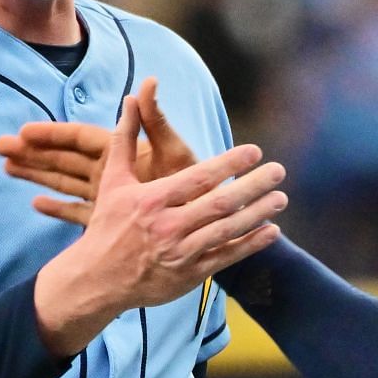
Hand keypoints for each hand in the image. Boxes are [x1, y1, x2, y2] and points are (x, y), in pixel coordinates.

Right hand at [0, 76, 199, 226]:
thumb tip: (146, 84)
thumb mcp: (175, 151)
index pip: (80, 139)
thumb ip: (156, 121)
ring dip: (37, 175)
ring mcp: (110, 195)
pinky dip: (58, 208)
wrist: (207, 223)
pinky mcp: (112, 218)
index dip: (52, 134)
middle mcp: (113, 172)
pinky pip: (78, 211)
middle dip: (33, 152)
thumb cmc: (196, 182)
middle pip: (64, 159)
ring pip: (65, 181)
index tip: (23, 131)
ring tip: (6, 168)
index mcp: (125, 152)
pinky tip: (35, 204)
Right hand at [31, 93, 282, 356]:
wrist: (97, 279)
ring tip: (281, 198)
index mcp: (153, 200)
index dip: (229, 164)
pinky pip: (226, 258)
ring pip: (228, 231)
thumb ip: (125, 138)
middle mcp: (169, 226)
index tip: (254, 152)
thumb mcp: (113, 180)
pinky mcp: (189, 276)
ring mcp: (181, 253)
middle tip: (278, 171)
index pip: (199, 178)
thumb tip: (131, 98)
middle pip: (220, 204)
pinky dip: (251, 245)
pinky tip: (271, 231)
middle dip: (254, 186)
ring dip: (258, 214)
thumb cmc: (108, 226)